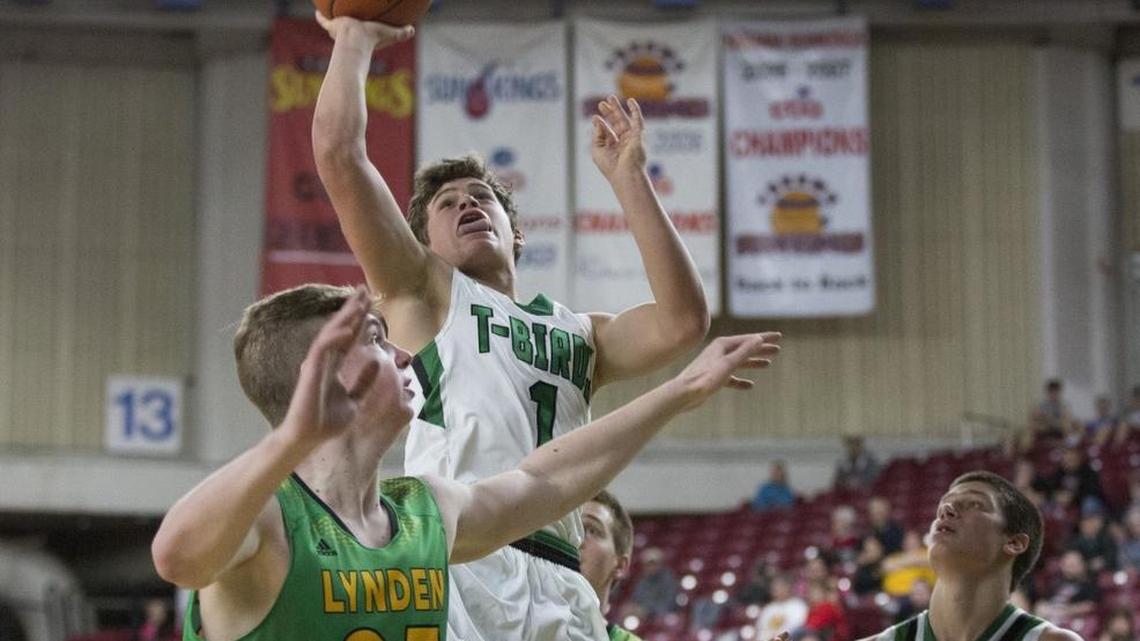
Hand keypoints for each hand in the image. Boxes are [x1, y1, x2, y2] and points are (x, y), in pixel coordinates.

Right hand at [279, 287, 378, 446]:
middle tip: (364, 289)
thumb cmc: (326, 422)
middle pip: (339, 328)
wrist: (309, 438)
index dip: (359, 319)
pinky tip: (348, 329)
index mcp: (333, 365)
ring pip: (330, 334)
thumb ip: (363, 382)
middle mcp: (324, 360)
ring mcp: (315, 364)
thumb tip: (376, 362)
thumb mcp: (353, 400)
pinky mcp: (309, 372)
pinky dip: (334, 339)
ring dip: (344, 317)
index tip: (371, 302)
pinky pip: (322, 350)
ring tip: (358, 301)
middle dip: (352, 309)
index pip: (348, 337)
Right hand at [314, 11, 414, 48]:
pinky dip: (320, 16)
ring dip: (332, 19)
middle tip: (347, 18)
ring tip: (330, 11)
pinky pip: (323, 20)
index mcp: (361, 37)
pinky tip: (316, 9)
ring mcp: (338, 31)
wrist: (356, 41)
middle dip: (346, 24)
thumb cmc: (372, 40)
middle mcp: (349, 36)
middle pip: (347, 28)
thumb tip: (413, 29)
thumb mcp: (390, 35)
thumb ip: (401, 33)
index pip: (363, 33)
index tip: (364, 26)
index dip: (364, 29)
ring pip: (334, 23)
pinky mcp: (331, 26)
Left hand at [590, 95, 646, 179]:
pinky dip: (635, 111)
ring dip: (618, 109)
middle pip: (616, 124)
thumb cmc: (610, 167)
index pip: (607, 133)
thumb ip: (597, 134)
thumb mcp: (597, 149)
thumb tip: (597, 119)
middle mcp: (623, 143)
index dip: (601, 124)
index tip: (595, 117)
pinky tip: (630, 101)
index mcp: (614, 148)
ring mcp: (632, 139)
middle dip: (609, 113)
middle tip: (601, 103)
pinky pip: (638, 121)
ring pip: (625, 120)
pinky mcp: (639, 136)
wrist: (625, 174)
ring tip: (610, 97)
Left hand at [670, 333, 781, 411]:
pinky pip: (731, 377)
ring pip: (739, 362)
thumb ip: (744, 351)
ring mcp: (716, 364)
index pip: (749, 339)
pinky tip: (750, 385)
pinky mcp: (713, 377)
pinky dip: (741, 380)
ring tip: (768, 364)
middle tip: (777, 350)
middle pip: (745, 348)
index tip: (779, 336)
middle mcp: (719, 352)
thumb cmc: (705, 378)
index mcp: (723, 345)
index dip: (765, 337)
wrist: (684, 393)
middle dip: (761, 349)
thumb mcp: (728, 364)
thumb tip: (759, 338)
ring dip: (753, 363)